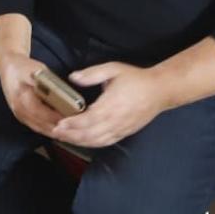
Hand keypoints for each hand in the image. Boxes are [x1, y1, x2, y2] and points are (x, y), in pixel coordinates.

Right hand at [0, 49, 67, 136]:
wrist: (9, 67)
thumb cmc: (23, 67)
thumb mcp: (37, 70)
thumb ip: (48, 83)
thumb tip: (62, 94)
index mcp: (21, 97)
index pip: (40, 112)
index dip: (55, 117)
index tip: (70, 120)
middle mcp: (19, 110)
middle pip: (41, 125)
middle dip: (58, 129)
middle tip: (75, 129)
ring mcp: (20, 115)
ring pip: (40, 129)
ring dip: (55, 132)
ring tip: (71, 132)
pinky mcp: (23, 117)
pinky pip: (38, 127)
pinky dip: (49, 129)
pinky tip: (61, 131)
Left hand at [50, 62, 164, 148]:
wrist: (159, 90)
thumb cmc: (136, 78)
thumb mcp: (113, 69)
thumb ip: (92, 73)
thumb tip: (73, 77)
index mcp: (111, 104)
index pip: (88, 118)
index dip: (73, 123)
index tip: (59, 124)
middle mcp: (115, 120)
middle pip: (90, 133)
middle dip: (71, 135)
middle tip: (54, 133)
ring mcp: (120, 129)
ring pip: (97, 141)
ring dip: (79, 142)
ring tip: (64, 138)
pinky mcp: (124, 133)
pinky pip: (106, 142)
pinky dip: (92, 144)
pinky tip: (82, 142)